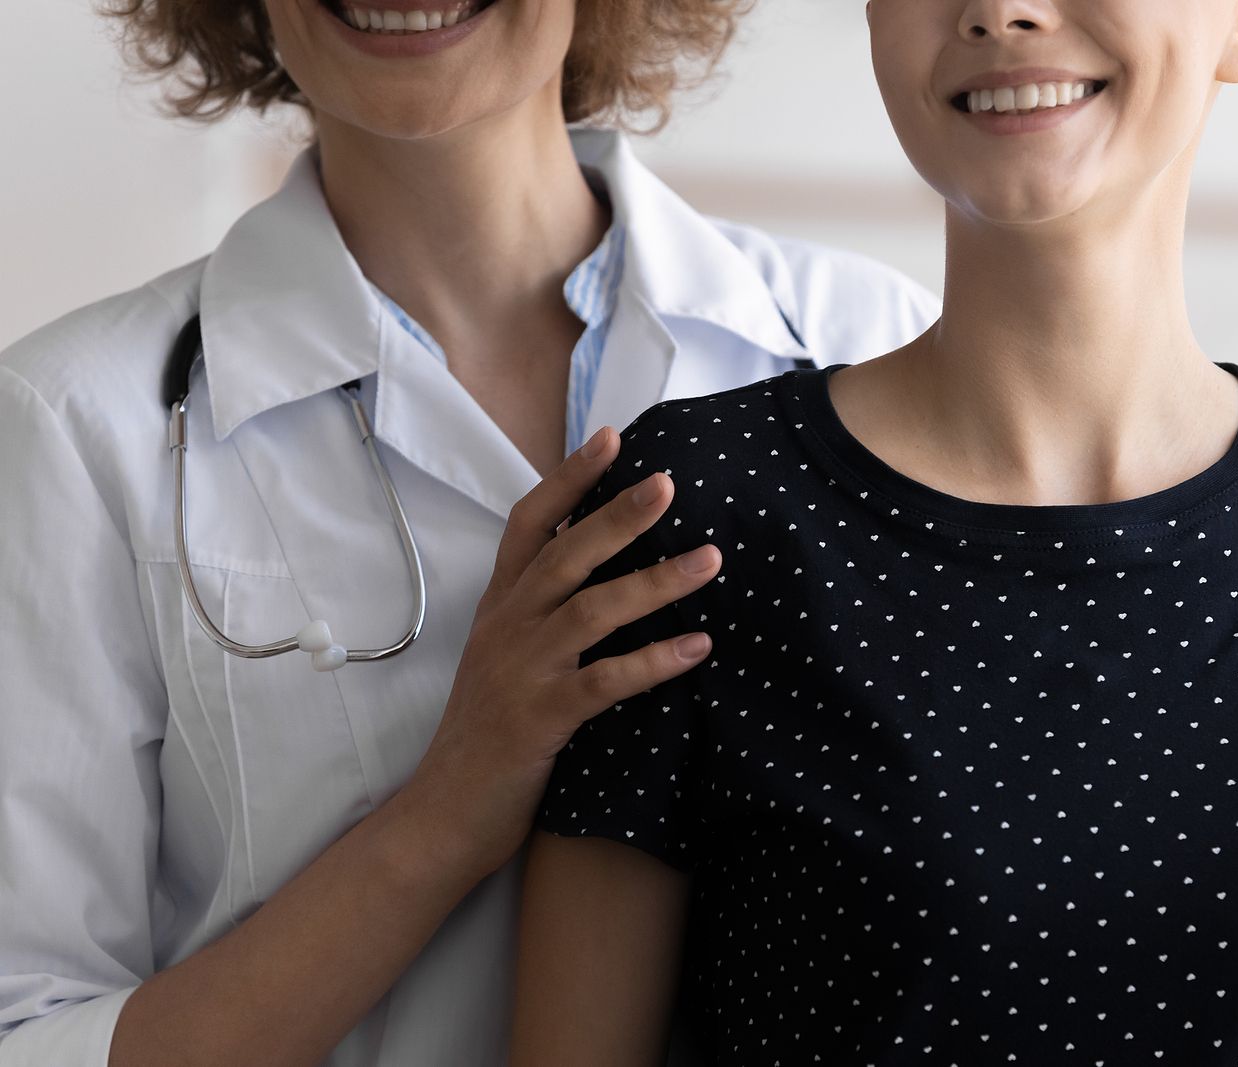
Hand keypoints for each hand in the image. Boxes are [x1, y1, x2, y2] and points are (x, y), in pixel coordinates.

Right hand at [404, 428, 722, 881]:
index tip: (611, 436)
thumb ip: (541, 609)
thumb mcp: (506, 655)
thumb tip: (600, 564)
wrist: (445, 812)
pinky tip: (699, 647)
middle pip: (565, 556)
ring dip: (655, 582)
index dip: (569, 478)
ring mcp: (522, 672)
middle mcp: (508, 628)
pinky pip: (606, 682)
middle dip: (618, 514)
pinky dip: (654, 661)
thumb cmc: (488, 731)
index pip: (529, 524)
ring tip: (711, 560)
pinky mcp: (541, 719)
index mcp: (500, 607)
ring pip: (591, 611)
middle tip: (669, 481)